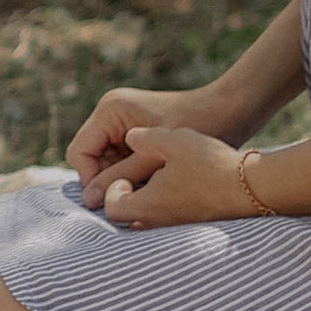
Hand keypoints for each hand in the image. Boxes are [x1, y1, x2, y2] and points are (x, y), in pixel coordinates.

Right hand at [67, 83, 235, 195]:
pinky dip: (133, 172)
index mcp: (110, 110)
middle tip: (135, 195)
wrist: (229, 110)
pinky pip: (122, 157)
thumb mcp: (154, 159)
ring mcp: (123, 120)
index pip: (80, 152)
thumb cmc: (195, 128)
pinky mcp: (136, 129)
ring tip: (148, 188)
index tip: (113, 200)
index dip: (91, 179)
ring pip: (107, 160)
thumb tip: (89, 200)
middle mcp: (111, 112)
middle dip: (109, 179)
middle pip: (92, 157)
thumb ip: (120, 177)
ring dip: (122, 177)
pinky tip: (153, 181)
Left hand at [89, 126, 259, 230]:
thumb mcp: (173, 140)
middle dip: (127, 200)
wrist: (253, 186)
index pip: (112, 210)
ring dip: (148, 204)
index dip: (111, 191)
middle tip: (135, 177)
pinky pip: (171, 222)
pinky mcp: (195, 227)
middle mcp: (160, 224)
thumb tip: (129, 137)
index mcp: (148, 205)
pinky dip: (168, 209)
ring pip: (151, 223)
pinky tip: (182, 185)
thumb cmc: (210, 163)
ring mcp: (179, 229)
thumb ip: (144, 138)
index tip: (124, 174)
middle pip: (129, 221)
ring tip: (160, 179)